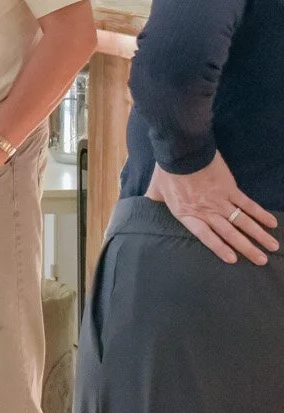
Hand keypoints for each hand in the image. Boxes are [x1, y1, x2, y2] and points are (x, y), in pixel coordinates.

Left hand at [147, 154, 279, 264]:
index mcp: (187, 214)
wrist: (182, 152)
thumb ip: (153, 201)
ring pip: (243, 221)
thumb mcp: (155, 190)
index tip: (233, 260)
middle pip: (229, 233)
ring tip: (272, 246)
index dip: (219, 248)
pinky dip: (260, 214)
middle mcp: (206, 211)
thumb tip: (141, 205)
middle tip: (262, 260)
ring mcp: (220, 200)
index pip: (206, 236)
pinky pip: (248, 204)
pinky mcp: (230, 189)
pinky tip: (272, 223)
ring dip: (259, 234)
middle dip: (247, 248)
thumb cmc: (167, 171)